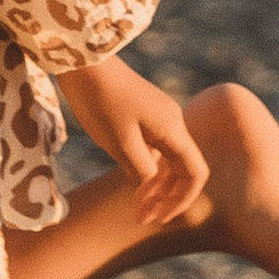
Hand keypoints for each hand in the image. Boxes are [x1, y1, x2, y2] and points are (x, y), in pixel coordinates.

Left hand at [60, 56, 205, 229]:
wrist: (83, 60)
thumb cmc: (99, 100)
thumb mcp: (119, 142)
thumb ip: (141, 170)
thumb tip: (152, 189)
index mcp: (173, 129)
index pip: (195, 173)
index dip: (182, 200)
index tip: (159, 217)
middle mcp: (172, 122)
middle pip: (182, 169)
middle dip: (166, 197)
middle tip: (142, 218)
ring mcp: (159, 116)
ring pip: (167, 159)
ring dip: (156, 185)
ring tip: (136, 207)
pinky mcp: (144, 112)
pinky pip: (154, 147)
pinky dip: (147, 167)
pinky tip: (131, 181)